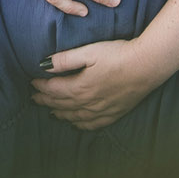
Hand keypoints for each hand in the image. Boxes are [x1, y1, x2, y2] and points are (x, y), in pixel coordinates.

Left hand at [31, 39, 163, 129]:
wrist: (147, 65)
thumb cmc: (118, 54)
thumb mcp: (89, 52)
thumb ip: (65, 60)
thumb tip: (44, 65)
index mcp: (80, 87)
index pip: (53, 89)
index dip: (40, 86)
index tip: (31, 83)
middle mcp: (88, 103)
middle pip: (61, 104)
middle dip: (46, 101)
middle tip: (34, 99)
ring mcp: (102, 110)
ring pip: (75, 116)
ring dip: (60, 114)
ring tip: (50, 112)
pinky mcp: (114, 112)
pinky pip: (92, 124)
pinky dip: (80, 125)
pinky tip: (76, 124)